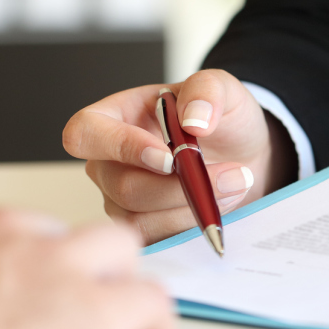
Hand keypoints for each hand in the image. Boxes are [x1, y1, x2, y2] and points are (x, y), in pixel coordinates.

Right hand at [63, 69, 297, 244]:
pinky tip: (218, 205)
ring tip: (232, 186)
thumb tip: (193, 120)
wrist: (243, 154)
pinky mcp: (143, 227)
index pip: (85, 133)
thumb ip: (207, 90)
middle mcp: (108, 162)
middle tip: (230, 174)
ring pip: (140, 219)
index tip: (170, 157)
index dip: (120, 147)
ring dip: (192, 208)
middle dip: (178, 187)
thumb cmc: (220, 119)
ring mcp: (121, 200)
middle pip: (121, 186)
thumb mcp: (222, 89)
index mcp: (114, 118)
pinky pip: (158, 239)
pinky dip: (192, 226)